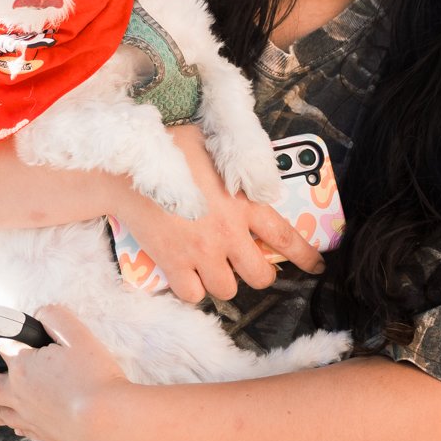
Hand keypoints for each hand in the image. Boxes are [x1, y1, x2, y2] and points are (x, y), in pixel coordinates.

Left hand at [0, 306, 133, 440]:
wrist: (110, 423)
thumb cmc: (96, 378)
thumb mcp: (78, 335)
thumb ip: (57, 317)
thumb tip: (42, 313)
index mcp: (22, 368)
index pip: (1, 347)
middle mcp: (18, 395)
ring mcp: (30, 418)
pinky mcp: (47, 435)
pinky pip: (19, 427)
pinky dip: (9, 423)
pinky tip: (11, 424)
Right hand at [109, 125, 324, 303]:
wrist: (125, 171)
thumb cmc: (167, 150)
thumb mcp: (213, 144)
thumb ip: (238, 162)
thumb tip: (252, 171)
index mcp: (244, 202)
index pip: (286, 237)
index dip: (306, 256)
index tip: (316, 266)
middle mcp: (228, 232)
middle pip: (260, 276)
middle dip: (257, 274)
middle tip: (245, 264)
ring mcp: (201, 252)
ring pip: (227, 290)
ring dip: (222, 281)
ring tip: (211, 265)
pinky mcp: (173, 264)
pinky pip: (193, 295)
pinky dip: (192, 288)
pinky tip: (186, 272)